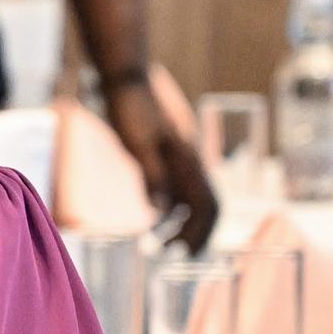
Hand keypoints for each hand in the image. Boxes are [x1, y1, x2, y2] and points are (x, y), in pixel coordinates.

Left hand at [104, 75, 217, 252]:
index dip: (199, 232)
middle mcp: (190, 160)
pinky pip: (177, 188)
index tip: (183, 255)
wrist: (125, 77)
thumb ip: (151, 176)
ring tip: (159, 243)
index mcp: (188, 159)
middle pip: (205, 205)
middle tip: (172, 256)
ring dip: (180, 223)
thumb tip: (161, 211)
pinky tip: (154, 218)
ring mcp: (180, 157)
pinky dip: (170, 208)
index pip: (207, 205)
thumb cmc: (129, 107)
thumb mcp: (136, 143)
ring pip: (191, 198)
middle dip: (193, 233)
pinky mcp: (167, 154)